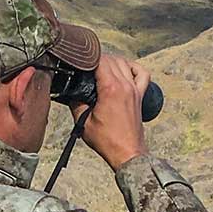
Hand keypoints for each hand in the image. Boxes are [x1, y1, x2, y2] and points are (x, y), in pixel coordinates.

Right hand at [73, 53, 148, 170]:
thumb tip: (70, 93)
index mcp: (110, 89)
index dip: (89, 58)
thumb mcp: (84, 122)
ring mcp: (135, 89)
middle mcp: (125, 85)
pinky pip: (142, 74)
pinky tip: (126, 69)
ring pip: (125, 63)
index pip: (100, 61)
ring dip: (113, 61)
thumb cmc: (107, 141)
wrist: (127, 153)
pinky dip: (134, 68)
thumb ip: (76, 103)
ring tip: (102, 67)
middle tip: (87, 66)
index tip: (80, 62)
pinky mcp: (140, 95)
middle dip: (98, 59)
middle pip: (112, 59)